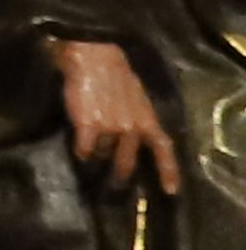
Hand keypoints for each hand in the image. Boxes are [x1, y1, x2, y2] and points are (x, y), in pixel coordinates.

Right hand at [68, 38, 189, 196]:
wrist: (92, 57)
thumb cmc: (113, 75)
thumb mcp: (136, 99)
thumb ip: (137, 120)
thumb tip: (130, 140)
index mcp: (148, 119)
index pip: (163, 149)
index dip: (168, 172)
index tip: (170, 191)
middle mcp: (133, 128)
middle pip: (127, 162)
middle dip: (120, 176)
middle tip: (113, 185)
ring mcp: (111, 128)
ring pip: (103, 155)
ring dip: (97, 154)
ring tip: (91, 147)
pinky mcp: (89, 127)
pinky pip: (85, 151)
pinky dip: (82, 152)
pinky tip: (79, 148)